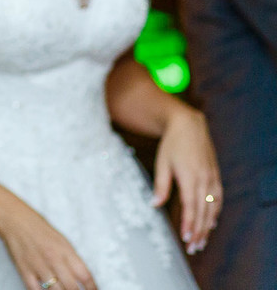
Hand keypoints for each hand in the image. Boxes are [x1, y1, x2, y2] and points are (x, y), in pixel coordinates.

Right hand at [0, 201, 96, 289]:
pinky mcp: (24, 270)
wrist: (15, 220)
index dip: (92, 288)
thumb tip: (82, 278)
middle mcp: (53, 259)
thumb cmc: (40, 229)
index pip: (85, 275)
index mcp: (65, 250)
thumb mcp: (62, 241)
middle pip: (72, 287)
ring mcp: (38, 266)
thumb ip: (72, 259)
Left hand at [151, 107, 220, 253]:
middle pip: (204, 211)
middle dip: (199, 231)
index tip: (186, 239)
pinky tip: (212, 223)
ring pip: (213, 207)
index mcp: (190, 177)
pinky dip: (216, 212)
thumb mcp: (162, 163)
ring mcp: (212, 178)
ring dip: (208, 226)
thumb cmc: (172, 144)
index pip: (191, 207)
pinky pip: (218, 198)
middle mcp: (205, 179)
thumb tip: (154, 205)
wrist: (189, 125)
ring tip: (202, 241)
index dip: (190, 224)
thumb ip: (160, 185)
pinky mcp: (216, 175)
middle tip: (193, 248)